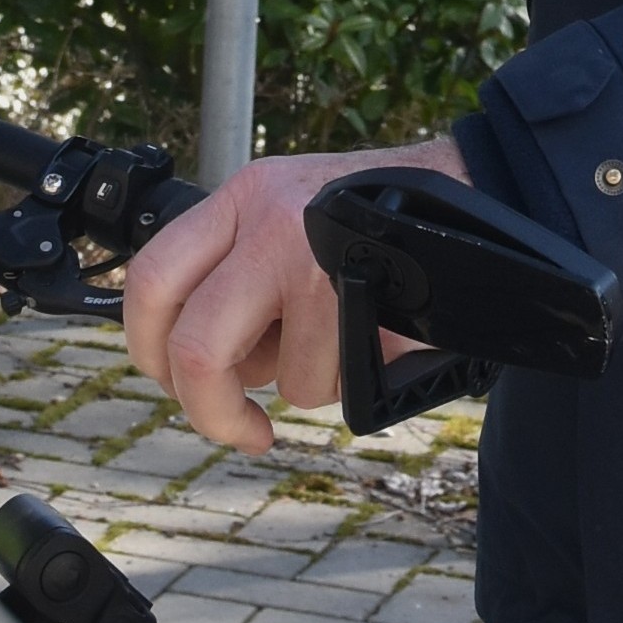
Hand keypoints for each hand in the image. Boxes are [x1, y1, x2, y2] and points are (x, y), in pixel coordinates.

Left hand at [123, 137, 467, 449]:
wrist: (473, 196)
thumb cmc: (380, 223)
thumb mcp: (292, 222)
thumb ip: (239, 277)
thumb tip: (192, 370)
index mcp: (241, 197)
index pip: (151, 277)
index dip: (148, 350)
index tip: (177, 384)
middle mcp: (264, 215)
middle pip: (192, 345)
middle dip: (212, 409)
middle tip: (240, 425)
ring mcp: (307, 252)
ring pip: (275, 374)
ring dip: (311, 381)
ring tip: (349, 334)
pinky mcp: (352, 288)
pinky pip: (326, 378)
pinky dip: (350, 378)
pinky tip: (376, 335)